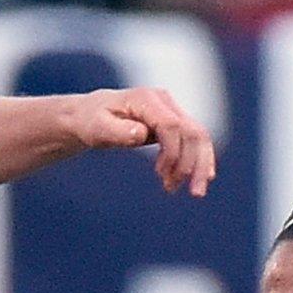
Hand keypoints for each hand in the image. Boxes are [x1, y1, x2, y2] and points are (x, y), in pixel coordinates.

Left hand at [69, 88, 216, 196]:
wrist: (91, 115)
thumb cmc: (91, 122)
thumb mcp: (96, 128)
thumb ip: (117, 131)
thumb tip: (141, 134)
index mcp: (146, 99)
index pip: (172, 125)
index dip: (173, 152)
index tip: (161, 175)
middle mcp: (163, 101)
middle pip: (193, 131)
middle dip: (196, 163)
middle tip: (194, 193)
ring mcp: (171, 109)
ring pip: (199, 137)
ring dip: (201, 165)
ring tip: (195, 192)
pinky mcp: (173, 122)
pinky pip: (193, 140)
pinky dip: (197, 160)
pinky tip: (195, 179)